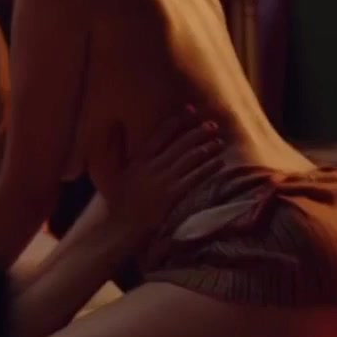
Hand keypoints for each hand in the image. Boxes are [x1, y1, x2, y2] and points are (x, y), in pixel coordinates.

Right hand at [102, 106, 224, 238]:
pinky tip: (218, 162)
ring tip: (218, 141)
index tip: (190, 111)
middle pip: (179, 144)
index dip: (177, 122)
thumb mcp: (117, 171)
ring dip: (206, 148)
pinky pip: (194, 178)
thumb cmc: (121, 200)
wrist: (123, 226)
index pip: (160, 135)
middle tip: (212, 125)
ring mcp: (163, 181)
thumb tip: (122, 127)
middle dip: (197, 133)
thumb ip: (122, 149)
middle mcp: (152, 167)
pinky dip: (207, 168)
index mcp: (139, 159)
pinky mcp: (173, 195)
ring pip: (189, 159)